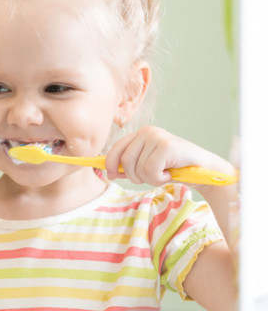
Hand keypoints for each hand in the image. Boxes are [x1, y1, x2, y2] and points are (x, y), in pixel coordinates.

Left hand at [104, 126, 234, 187]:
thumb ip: (129, 166)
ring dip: (150, 179)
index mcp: (140, 134)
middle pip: (125, 161)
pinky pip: (150, 171)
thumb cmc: (174, 168)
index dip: (109, 164)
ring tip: (164, 173)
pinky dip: (159, 179)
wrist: (203, 170)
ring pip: (138, 168)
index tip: (110, 175)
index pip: (116, 148)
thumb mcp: (147, 165)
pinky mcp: (166, 146)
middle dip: (135, 176)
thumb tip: (108, 170)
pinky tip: (170, 174)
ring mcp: (157, 137)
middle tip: (152, 176)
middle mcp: (147, 132)